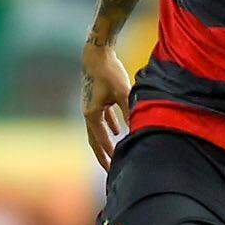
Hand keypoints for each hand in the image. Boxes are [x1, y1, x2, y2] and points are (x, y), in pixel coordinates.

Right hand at [81, 39, 132, 170]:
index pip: (100, 139)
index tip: (114, 166)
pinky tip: (118, 130)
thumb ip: (128, 111)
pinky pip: (102, 118)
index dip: (108, 153)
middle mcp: (88, 112)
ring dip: (105, 142)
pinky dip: (109, 126)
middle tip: (109, 170)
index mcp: (91, 114)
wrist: (97, 54)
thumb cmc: (109, 72)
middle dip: (102, 155)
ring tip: (112, 154)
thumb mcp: (122, 93)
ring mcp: (91, 106)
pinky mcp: (96, 99)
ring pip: (97, 130)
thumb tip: (136, 128)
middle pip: (94, 139)